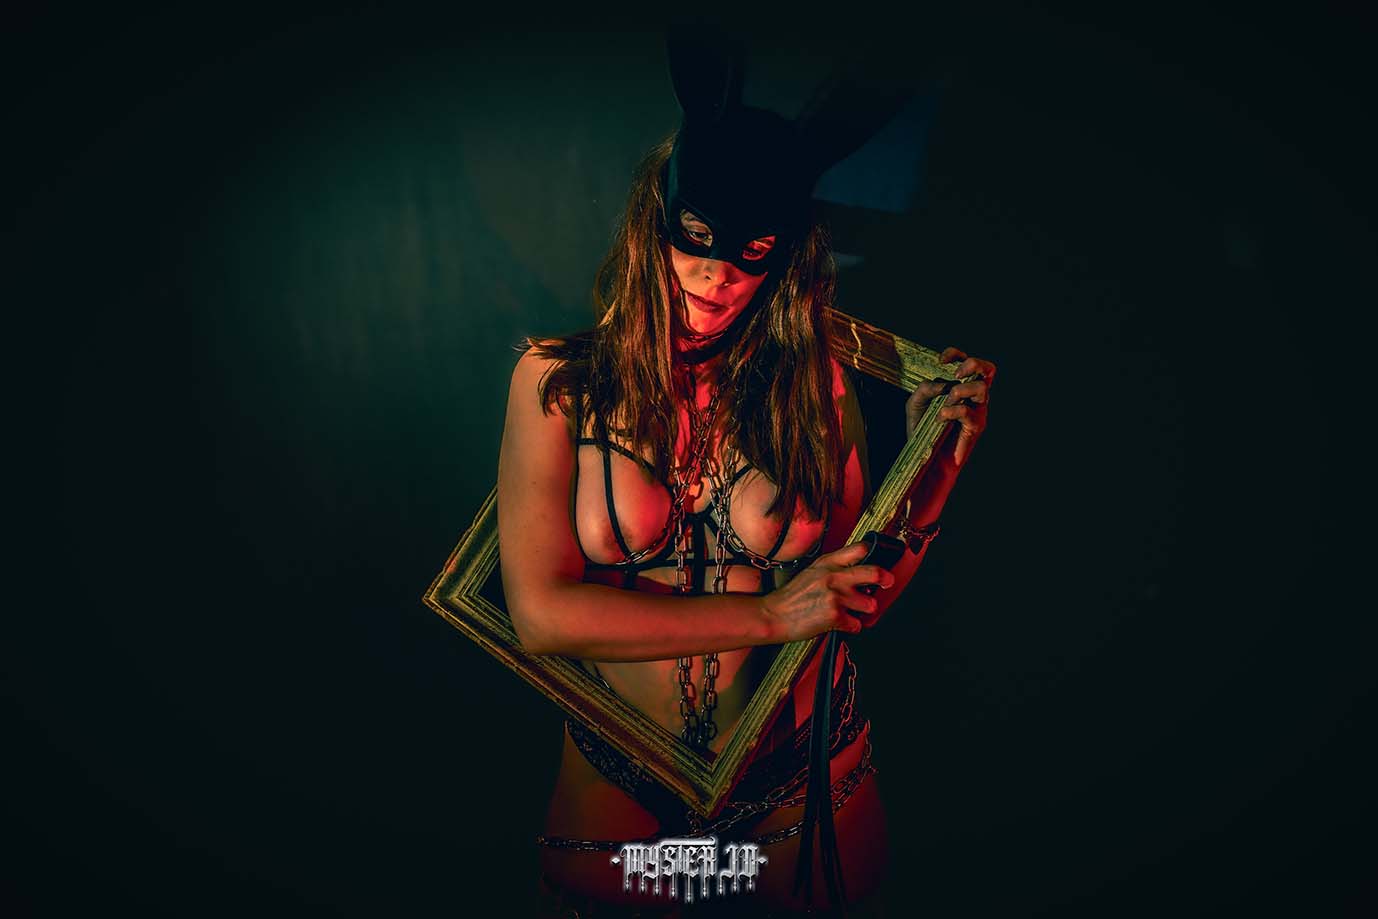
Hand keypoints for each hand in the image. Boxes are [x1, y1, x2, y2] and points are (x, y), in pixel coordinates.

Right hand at [759, 542, 895, 640]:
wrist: (773, 615)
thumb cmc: (792, 597)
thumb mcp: (812, 572)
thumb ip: (834, 568)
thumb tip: (858, 571)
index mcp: (828, 563)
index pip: (860, 550)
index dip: (874, 554)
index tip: (881, 560)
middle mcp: (834, 576)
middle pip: (874, 572)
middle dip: (885, 579)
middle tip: (887, 582)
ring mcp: (836, 596)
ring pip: (870, 604)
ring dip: (864, 611)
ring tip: (851, 611)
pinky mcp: (835, 616)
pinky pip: (856, 625)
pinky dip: (850, 627)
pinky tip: (838, 624)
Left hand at [904, 346, 996, 466]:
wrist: (925, 455)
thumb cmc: (922, 427)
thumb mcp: (915, 404)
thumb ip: (924, 389)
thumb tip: (942, 385)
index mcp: (960, 385)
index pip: (967, 360)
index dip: (956, 354)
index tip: (941, 361)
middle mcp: (972, 395)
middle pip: (988, 368)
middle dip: (972, 364)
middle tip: (955, 375)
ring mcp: (977, 410)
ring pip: (981, 388)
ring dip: (960, 391)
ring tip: (945, 404)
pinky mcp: (976, 426)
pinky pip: (968, 411)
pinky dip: (951, 411)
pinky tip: (940, 418)